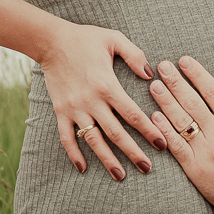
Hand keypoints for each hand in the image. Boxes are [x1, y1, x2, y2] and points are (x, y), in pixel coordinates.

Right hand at [38, 18, 166, 179]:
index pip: (132, 114)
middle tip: (147, 168)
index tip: (162, 144)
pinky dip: (74, 154)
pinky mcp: (61, 111)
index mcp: (107, 85)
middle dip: (133, 152)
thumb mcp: (114, 39)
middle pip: (116, 133)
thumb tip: (151, 75)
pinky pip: (66, 137)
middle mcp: (91, 101)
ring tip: (120, 175)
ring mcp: (74, 108)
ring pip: (93, 140)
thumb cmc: (86, 38)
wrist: (51, 41)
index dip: (149, 130)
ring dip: (107, 159)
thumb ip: (135, 55)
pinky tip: (83, 168)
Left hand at [149, 57, 213, 208]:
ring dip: (165, 101)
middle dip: (176, 81)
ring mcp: (204, 150)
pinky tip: (153, 116)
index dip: (197, 74)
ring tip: (154, 86)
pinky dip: (164, 130)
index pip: (212, 91)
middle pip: (193, 101)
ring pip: (181, 120)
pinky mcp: (193, 166)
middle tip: (162, 66)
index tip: (184, 60)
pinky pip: (176, 145)